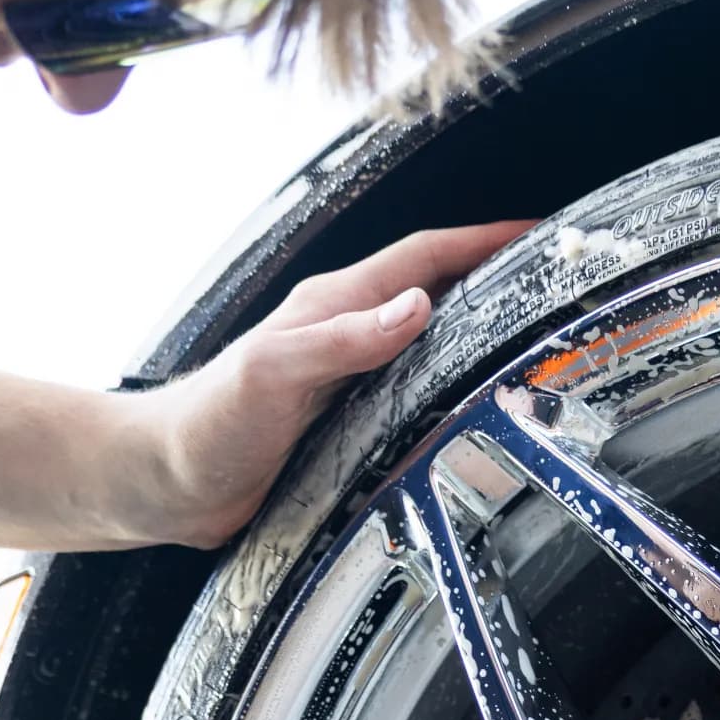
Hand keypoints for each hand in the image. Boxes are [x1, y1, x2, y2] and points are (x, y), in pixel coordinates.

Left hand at [135, 223, 531, 547]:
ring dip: (481, 340)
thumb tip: (416, 306)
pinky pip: (414, 398)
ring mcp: (349, 380)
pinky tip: (477, 416)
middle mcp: (347, 336)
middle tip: (557, 290)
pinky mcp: (346, 425)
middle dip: (498, 282)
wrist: (162, 485)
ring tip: (537, 350)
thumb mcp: (274, 374)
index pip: (424, 258)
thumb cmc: (206, 426)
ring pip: (432, 349)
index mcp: (334, 307)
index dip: (483, 240)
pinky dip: (453, 395)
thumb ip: (341, 340)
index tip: (540, 233)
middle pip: (437, 295)